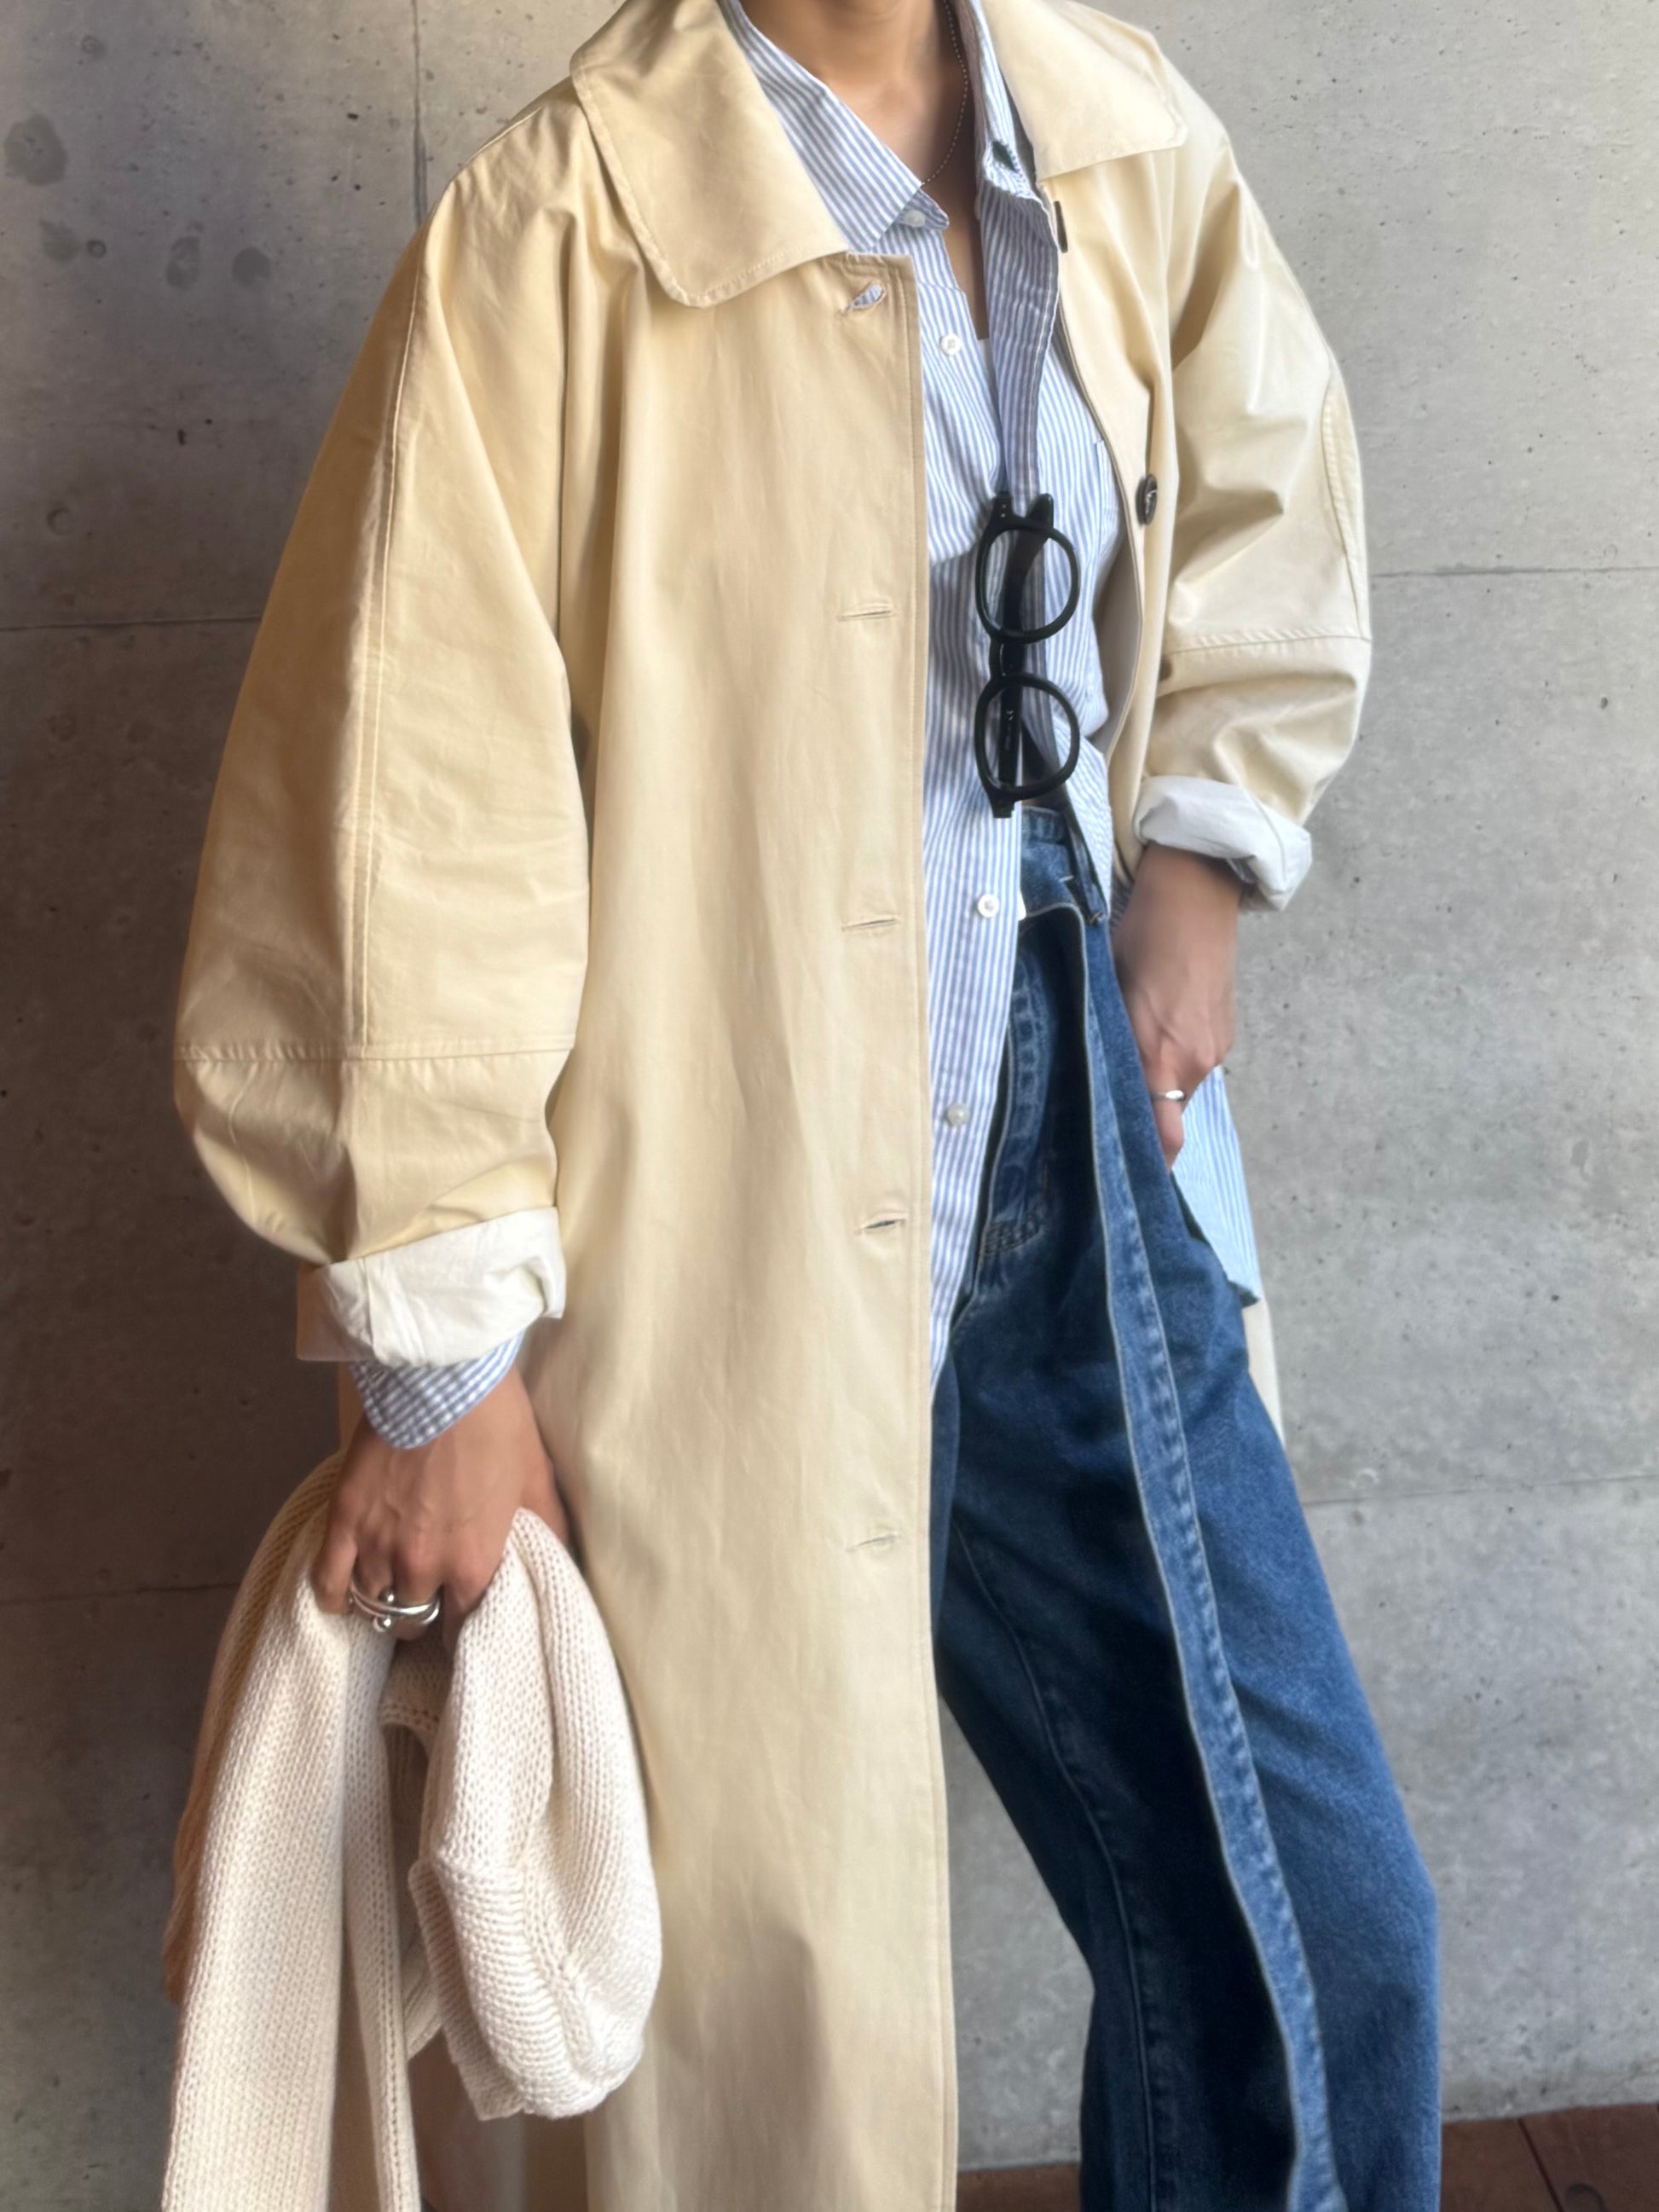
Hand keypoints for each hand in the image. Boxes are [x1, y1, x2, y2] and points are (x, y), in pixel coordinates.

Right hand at [312, 1363, 568, 1652]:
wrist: (443, 1377)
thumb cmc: (498, 1423)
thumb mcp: (536, 1479)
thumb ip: (548, 1530)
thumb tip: (563, 1562)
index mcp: (472, 1565)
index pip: (461, 1628)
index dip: (461, 1625)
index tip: (460, 1616)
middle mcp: (421, 1568)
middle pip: (412, 1621)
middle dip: (421, 1612)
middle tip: (427, 1593)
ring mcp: (377, 1547)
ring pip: (372, 1605)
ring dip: (382, 1600)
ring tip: (390, 1586)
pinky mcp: (343, 1522)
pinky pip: (328, 1584)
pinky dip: (336, 1596)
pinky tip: (347, 1593)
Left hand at [1112, 841, 1241, 1166]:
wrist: (1197, 892)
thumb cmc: (1141, 935)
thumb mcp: (1107, 988)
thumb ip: (1103, 1041)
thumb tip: (1084, 1078)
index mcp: (1158, 1056)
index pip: (1161, 1138)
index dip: (1145, 1163)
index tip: (1119, 1176)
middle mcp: (1192, 1063)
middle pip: (1167, 1119)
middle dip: (1144, 1125)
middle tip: (1109, 1121)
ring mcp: (1214, 1049)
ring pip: (1180, 1092)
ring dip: (1157, 1089)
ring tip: (1130, 1070)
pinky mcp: (1225, 1032)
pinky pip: (1194, 1065)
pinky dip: (1174, 1064)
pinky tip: (1155, 1038)